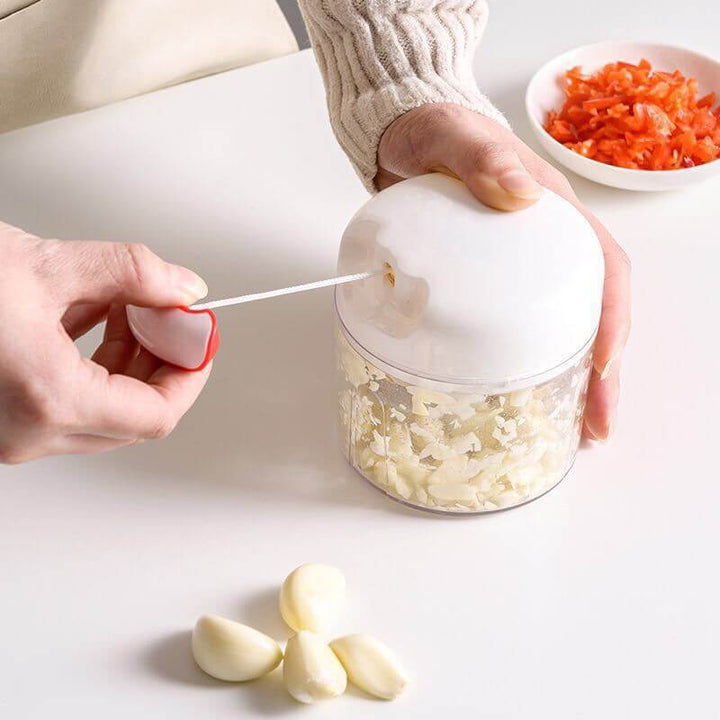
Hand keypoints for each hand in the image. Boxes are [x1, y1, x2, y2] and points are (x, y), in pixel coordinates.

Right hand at [0, 221, 211, 462]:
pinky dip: (93, 363)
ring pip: (103, 410)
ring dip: (129, 358)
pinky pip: (68, 402)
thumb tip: (182, 288)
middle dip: (162, 361)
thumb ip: (133, 274)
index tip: (200, 338)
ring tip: (128, 305)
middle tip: (170, 315)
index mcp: (45, 399)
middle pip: (134, 415)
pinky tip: (93, 316)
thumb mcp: (47, 263)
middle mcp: (25, 431)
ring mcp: (8, 432)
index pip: (157, 414)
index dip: (190, 373)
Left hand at [377, 104, 630, 440]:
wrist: (401, 138)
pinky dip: (527, 360)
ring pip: (560, 324)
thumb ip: (480, 158)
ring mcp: (518, 265)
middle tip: (595, 425)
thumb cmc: (433, 133)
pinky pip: (518, 325)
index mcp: (554, 213)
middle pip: (591, 311)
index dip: (611, 318)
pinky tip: (517, 392)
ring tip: (571, 426)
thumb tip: (519, 196)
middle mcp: (546, 244)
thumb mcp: (453, 136)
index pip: (603, 268)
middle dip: (600, 370)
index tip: (603, 367)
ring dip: (570, 375)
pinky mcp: (488, 281)